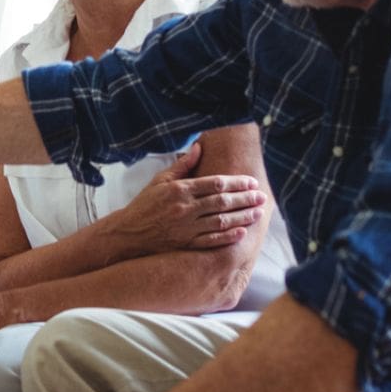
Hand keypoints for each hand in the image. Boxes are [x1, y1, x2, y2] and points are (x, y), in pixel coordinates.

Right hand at [104, 143, 265, 260]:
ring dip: (242, 217)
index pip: (215, 183)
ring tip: (258, 213)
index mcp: (180, 190)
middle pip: (222, 202)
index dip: (236, 182)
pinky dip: (228, 237)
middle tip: (262, 197)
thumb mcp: (159, 180)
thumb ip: (182, 165)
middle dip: (245, 199)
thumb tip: (199, 147)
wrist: (128, 234)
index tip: (252, 182)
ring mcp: (186, 228)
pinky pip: (211, 241)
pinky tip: (242, 233)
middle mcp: (184, 208)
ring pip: (220, 221)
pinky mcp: (185, 244)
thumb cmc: (144, 205)